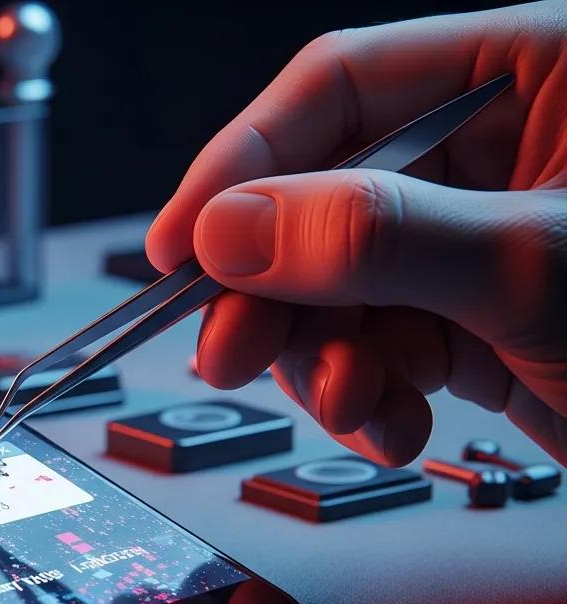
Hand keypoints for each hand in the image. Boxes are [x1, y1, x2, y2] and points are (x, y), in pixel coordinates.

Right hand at [147, 1, 566, 465]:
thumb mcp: (538, 267)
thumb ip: (375, 235)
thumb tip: (230, 228)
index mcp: (535, 71)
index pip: (343, 84)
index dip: (245, 162)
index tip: (183, 241)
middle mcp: (500, 149)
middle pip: (323, 195)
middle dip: (277, 286)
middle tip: (230, 349)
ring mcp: (483, 240)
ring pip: (338, 282)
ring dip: (323, 356)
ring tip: (353, 404)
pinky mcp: (479, 320)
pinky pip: (377, 340)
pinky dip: (369, 393)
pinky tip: (394, 422)